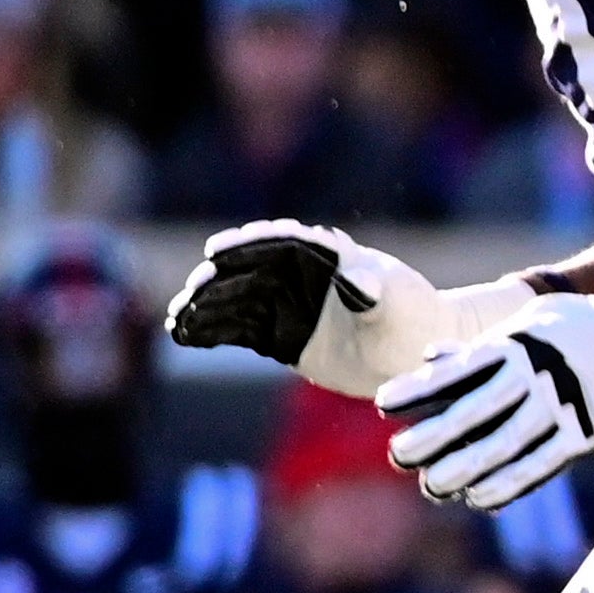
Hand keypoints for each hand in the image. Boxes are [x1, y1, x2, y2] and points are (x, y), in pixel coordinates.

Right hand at [168, 222, 515, 398]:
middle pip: (247, 269)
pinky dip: (211, 329)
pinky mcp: (279, 333)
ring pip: (235, 298)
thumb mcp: (401, 305)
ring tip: (178, 321)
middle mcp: (300, 275)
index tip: (217, 251)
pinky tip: (186, 334)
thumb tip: (357, 278)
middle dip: (216, 280)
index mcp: (328, 255)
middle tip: (190, 295)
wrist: (414, 351)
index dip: (247, 244)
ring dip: (205, 306)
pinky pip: (236, 327)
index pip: (281, 241)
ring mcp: (286, 303)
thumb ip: (377, 291)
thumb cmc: (415, 319)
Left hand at [380, 321, 593, 508]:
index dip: (419, 387)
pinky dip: (513, 482)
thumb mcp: (538, 323)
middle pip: (479, 408)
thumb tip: (429, 357)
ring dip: (469, 466)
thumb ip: (484, 346)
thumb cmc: (592, 328)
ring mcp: (569, 402)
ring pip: (510, 440)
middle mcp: (541, 372)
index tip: (382, 404)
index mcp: (521, 341)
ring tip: (433, 486)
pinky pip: (547, 461)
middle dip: (436, 434)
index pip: (460, 367)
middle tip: (397, 455)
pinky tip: (481, 498)